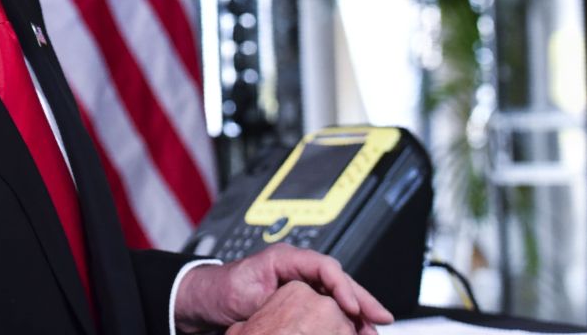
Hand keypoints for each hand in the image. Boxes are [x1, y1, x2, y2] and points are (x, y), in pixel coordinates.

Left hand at [173, 243, 392, 332]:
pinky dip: (343, 319)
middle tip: (381, 320)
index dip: (342, 286)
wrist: (205, 299)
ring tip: (373, 331)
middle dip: (362, 300)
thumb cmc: (220, 290)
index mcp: (285, 259)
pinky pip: (328, 307)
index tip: (352, 307)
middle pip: (338, 280)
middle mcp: (297, 268)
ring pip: (337, 295)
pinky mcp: (300, 300)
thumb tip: (297, 310)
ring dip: (357, 313)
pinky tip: (355, 331)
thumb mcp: (244, 294)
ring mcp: (300, 284)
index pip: (324, 266)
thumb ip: (271, 299)